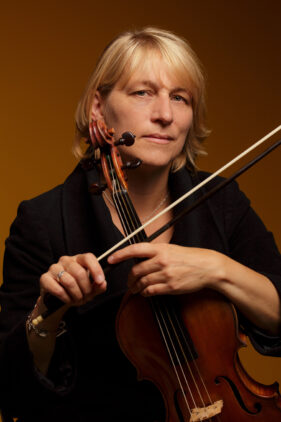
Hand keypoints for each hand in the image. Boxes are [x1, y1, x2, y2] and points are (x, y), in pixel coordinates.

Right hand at [40, 253, 106, 306]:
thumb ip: (98, 286)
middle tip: (86, 297)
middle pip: (79, 272)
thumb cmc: (76, 291)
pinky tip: (67, 300)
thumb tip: (102, 284)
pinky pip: (58, 289)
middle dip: (86, 289)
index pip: (88, 258)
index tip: (100, 281)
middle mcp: (66, 260)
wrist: (58, 301)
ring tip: (77, 300)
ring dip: (76, 295)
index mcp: (78, 259)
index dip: (96, 269)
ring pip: (69, 281)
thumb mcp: (90, 289)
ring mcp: (54, 268)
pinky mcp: (44, 278)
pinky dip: (65, 298)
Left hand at [108, 243, 223, 296]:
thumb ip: (155, 252)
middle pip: (136, 270)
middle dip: (129, 278)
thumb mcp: (171, 248)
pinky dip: (145, 293)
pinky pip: (151, 291)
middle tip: (128, 282)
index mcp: (161, 248)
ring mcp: (166, 274)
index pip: (135, 249)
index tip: (111, 258)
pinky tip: (145, 292)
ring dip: (135, 287)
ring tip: (134, 288)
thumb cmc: (188, 257)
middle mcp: (162, 260)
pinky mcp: (171, 286)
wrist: (207, 267)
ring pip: (142, 282)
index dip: (120, 254)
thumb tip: (138, 258)